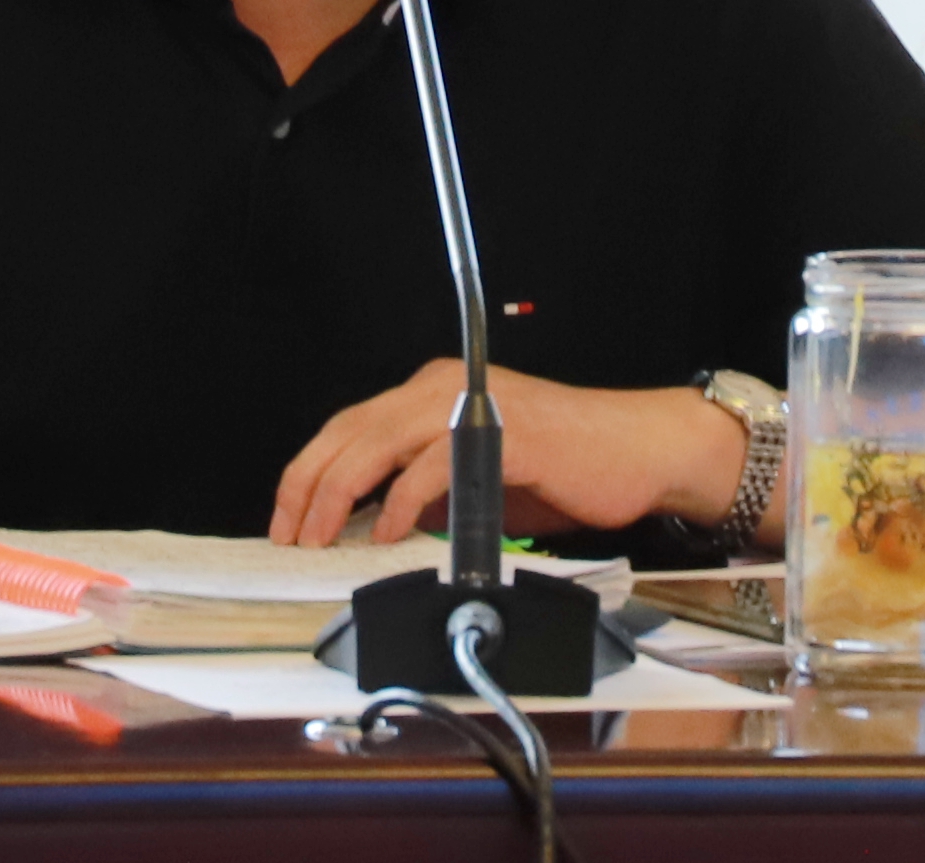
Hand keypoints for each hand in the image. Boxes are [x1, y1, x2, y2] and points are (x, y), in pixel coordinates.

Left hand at [272, 360, 747, 546]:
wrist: (637, 450)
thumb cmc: (567, 467)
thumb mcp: (477, 479)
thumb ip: (427, 491)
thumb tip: (369, 525)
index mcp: (433, 390)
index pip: (348, 426)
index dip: (308, 472)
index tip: (287, 518)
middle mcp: (442, 387)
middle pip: (350, 430)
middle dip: (308, 487)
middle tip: (290, 535)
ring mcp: (469, 405)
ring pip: (377, 441)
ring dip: (338, 496)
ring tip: (320, 538)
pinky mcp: (498, 432)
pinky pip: (431, 466)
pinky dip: (400, 501)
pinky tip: (384, 532)